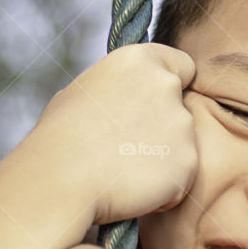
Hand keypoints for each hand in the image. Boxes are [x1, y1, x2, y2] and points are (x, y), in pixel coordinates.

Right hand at [24, 43, 197, 228]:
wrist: (62, 179)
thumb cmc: (61, 137)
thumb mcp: (82, 92)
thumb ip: (117, 89)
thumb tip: (121, 95)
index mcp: (138, 61)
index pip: (183, 66)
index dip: (175, 85)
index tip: (157, 105)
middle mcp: (166, 85)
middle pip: (182, 108)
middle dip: (164, 127)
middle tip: (127, 147)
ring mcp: (181, 124)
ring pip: (182, 145)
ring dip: (162, 158)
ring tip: (122, 170)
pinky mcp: (187, 161)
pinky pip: (181, 177)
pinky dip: (163, 187)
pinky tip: (130, 188)